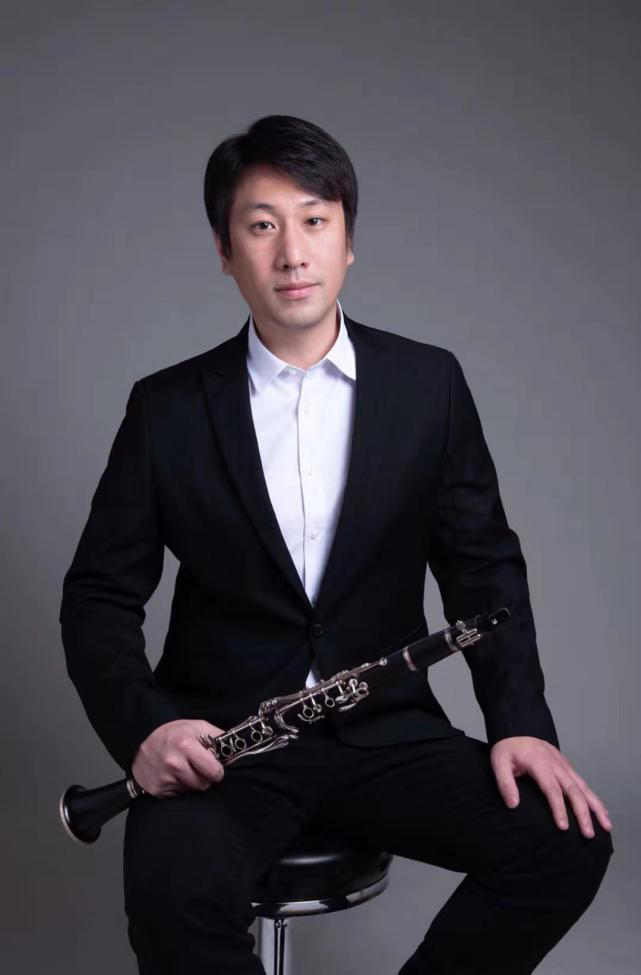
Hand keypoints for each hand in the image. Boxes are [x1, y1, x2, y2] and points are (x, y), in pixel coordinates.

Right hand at [131, 718, 225, 796]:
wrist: (141, 741)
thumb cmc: (172, 733)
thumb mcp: (196, 726)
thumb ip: (217, 736)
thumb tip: (235, 747)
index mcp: (185, 745)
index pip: (214, 771)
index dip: (217, 770)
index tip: (214, 766)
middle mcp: (174, 763)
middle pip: (204, 784)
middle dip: (204, 777)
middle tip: (197, 766)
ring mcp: (164, 778)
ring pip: (192, 791)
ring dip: (192, 783)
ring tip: (184, 769)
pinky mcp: (158, 789)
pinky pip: (180, 795)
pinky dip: (180, 787)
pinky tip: (174, 775)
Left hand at [490, 736, 611, 837]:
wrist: (517, 728)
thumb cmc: (507, 748)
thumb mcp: (499, 763)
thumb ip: (505, 783)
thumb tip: (513, 805)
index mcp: (539, 762)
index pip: (552, 789)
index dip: (559, 808)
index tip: (563, 827)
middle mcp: (556, 763)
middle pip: (573, 790)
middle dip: (583, 813)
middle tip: (588, 834)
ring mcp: (563, 764)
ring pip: (583, 787)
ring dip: (595, 806)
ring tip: (606, 826)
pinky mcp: (567, 766)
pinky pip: (583, 783)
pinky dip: (593, 798)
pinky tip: (601, 811)